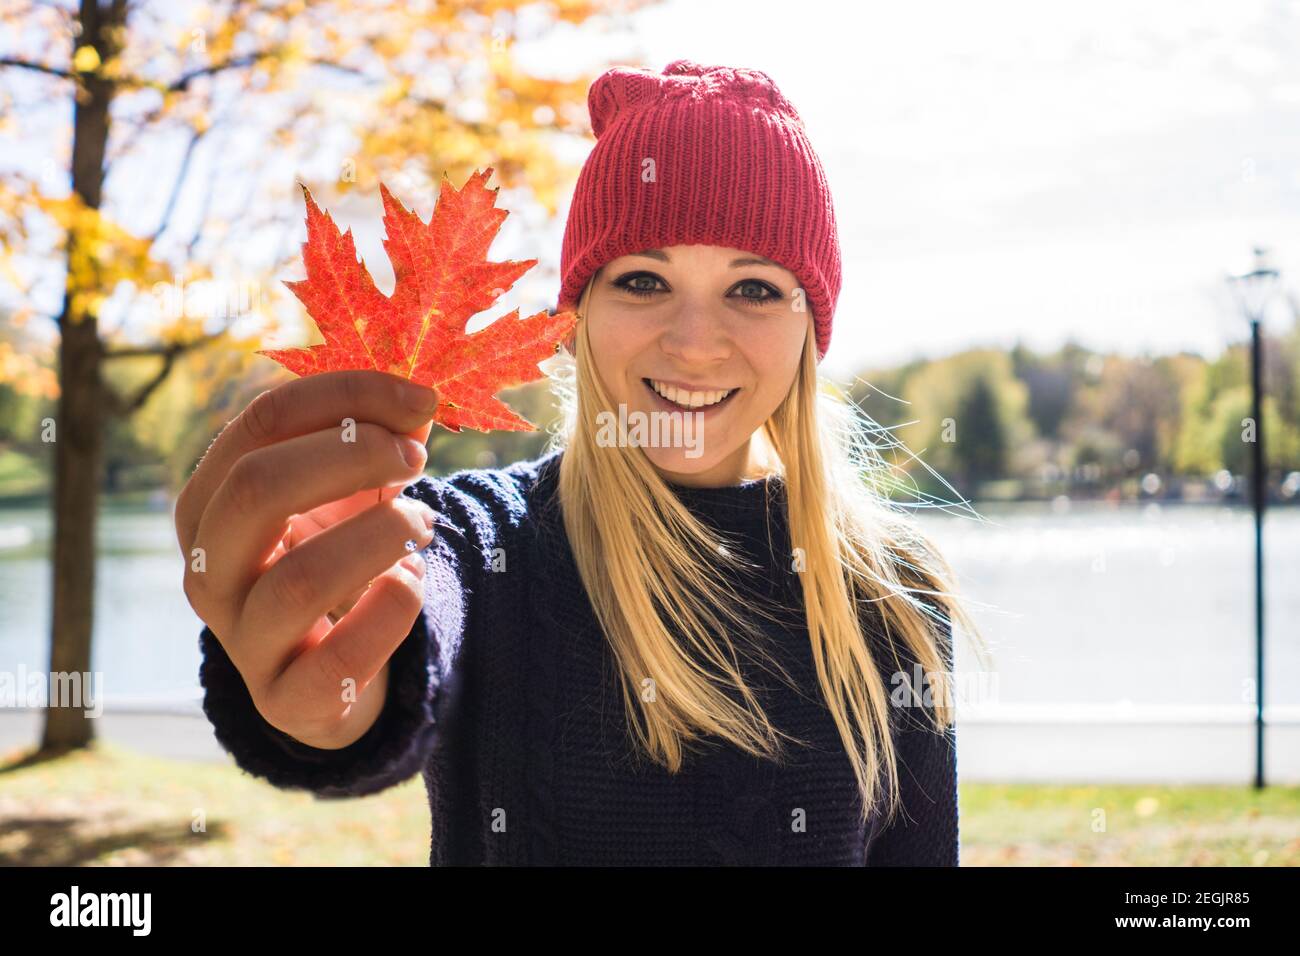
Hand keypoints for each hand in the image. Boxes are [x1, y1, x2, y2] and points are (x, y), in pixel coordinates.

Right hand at [176, 370, 439, 749]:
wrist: (333, 677)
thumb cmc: (335, 561)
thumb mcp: (346, 495)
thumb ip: (377, 444)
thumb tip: (418, 402)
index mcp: (209, 502)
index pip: (262, 422)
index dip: (348, 397)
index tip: (421, 398)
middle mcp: (208, 569)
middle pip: (260, 487)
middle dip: (354, 457)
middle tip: (416, 458)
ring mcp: (241, 641)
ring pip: (304, 578)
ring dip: (382, 537)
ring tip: (422, 526)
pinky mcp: (285, 700)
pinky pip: (339, 658)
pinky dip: (391, 612)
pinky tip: (410, 585)